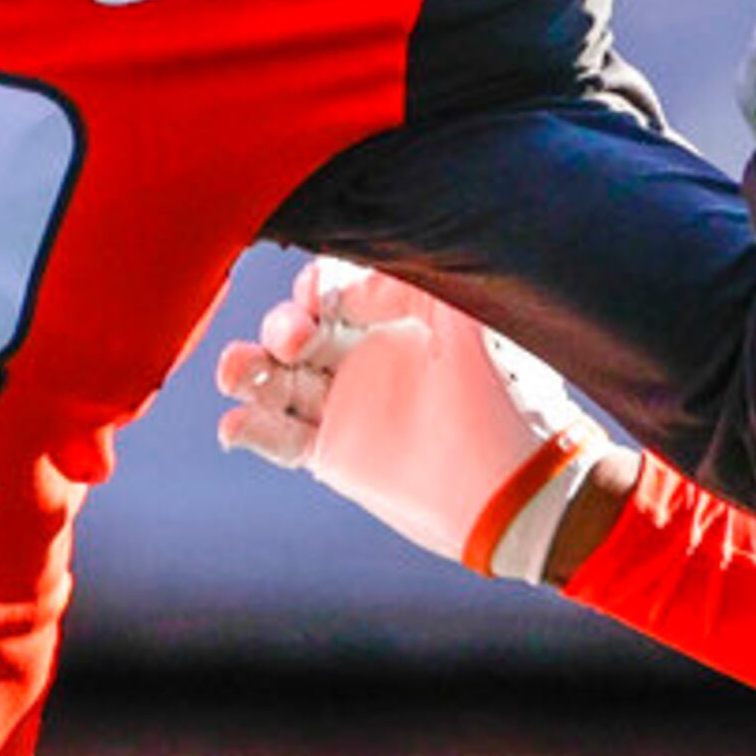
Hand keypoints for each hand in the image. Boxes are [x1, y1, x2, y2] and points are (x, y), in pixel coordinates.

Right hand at [214, 258, 600, 582]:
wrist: (521, 480)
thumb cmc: (510, 386)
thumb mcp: (467, 306)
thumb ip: (405, 274)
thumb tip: (341, 286)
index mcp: (403, 311)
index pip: (336, 284)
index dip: (317, 285)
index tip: (317, 296)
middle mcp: (371, 352)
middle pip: (295, 326)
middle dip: (281, 326)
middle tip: (294, 339)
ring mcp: (349, 405)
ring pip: (275, 378)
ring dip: (246, 369)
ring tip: (237, 372)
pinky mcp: (336, 456)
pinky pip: (278, 437)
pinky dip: (250, 429)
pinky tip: (235, 425)